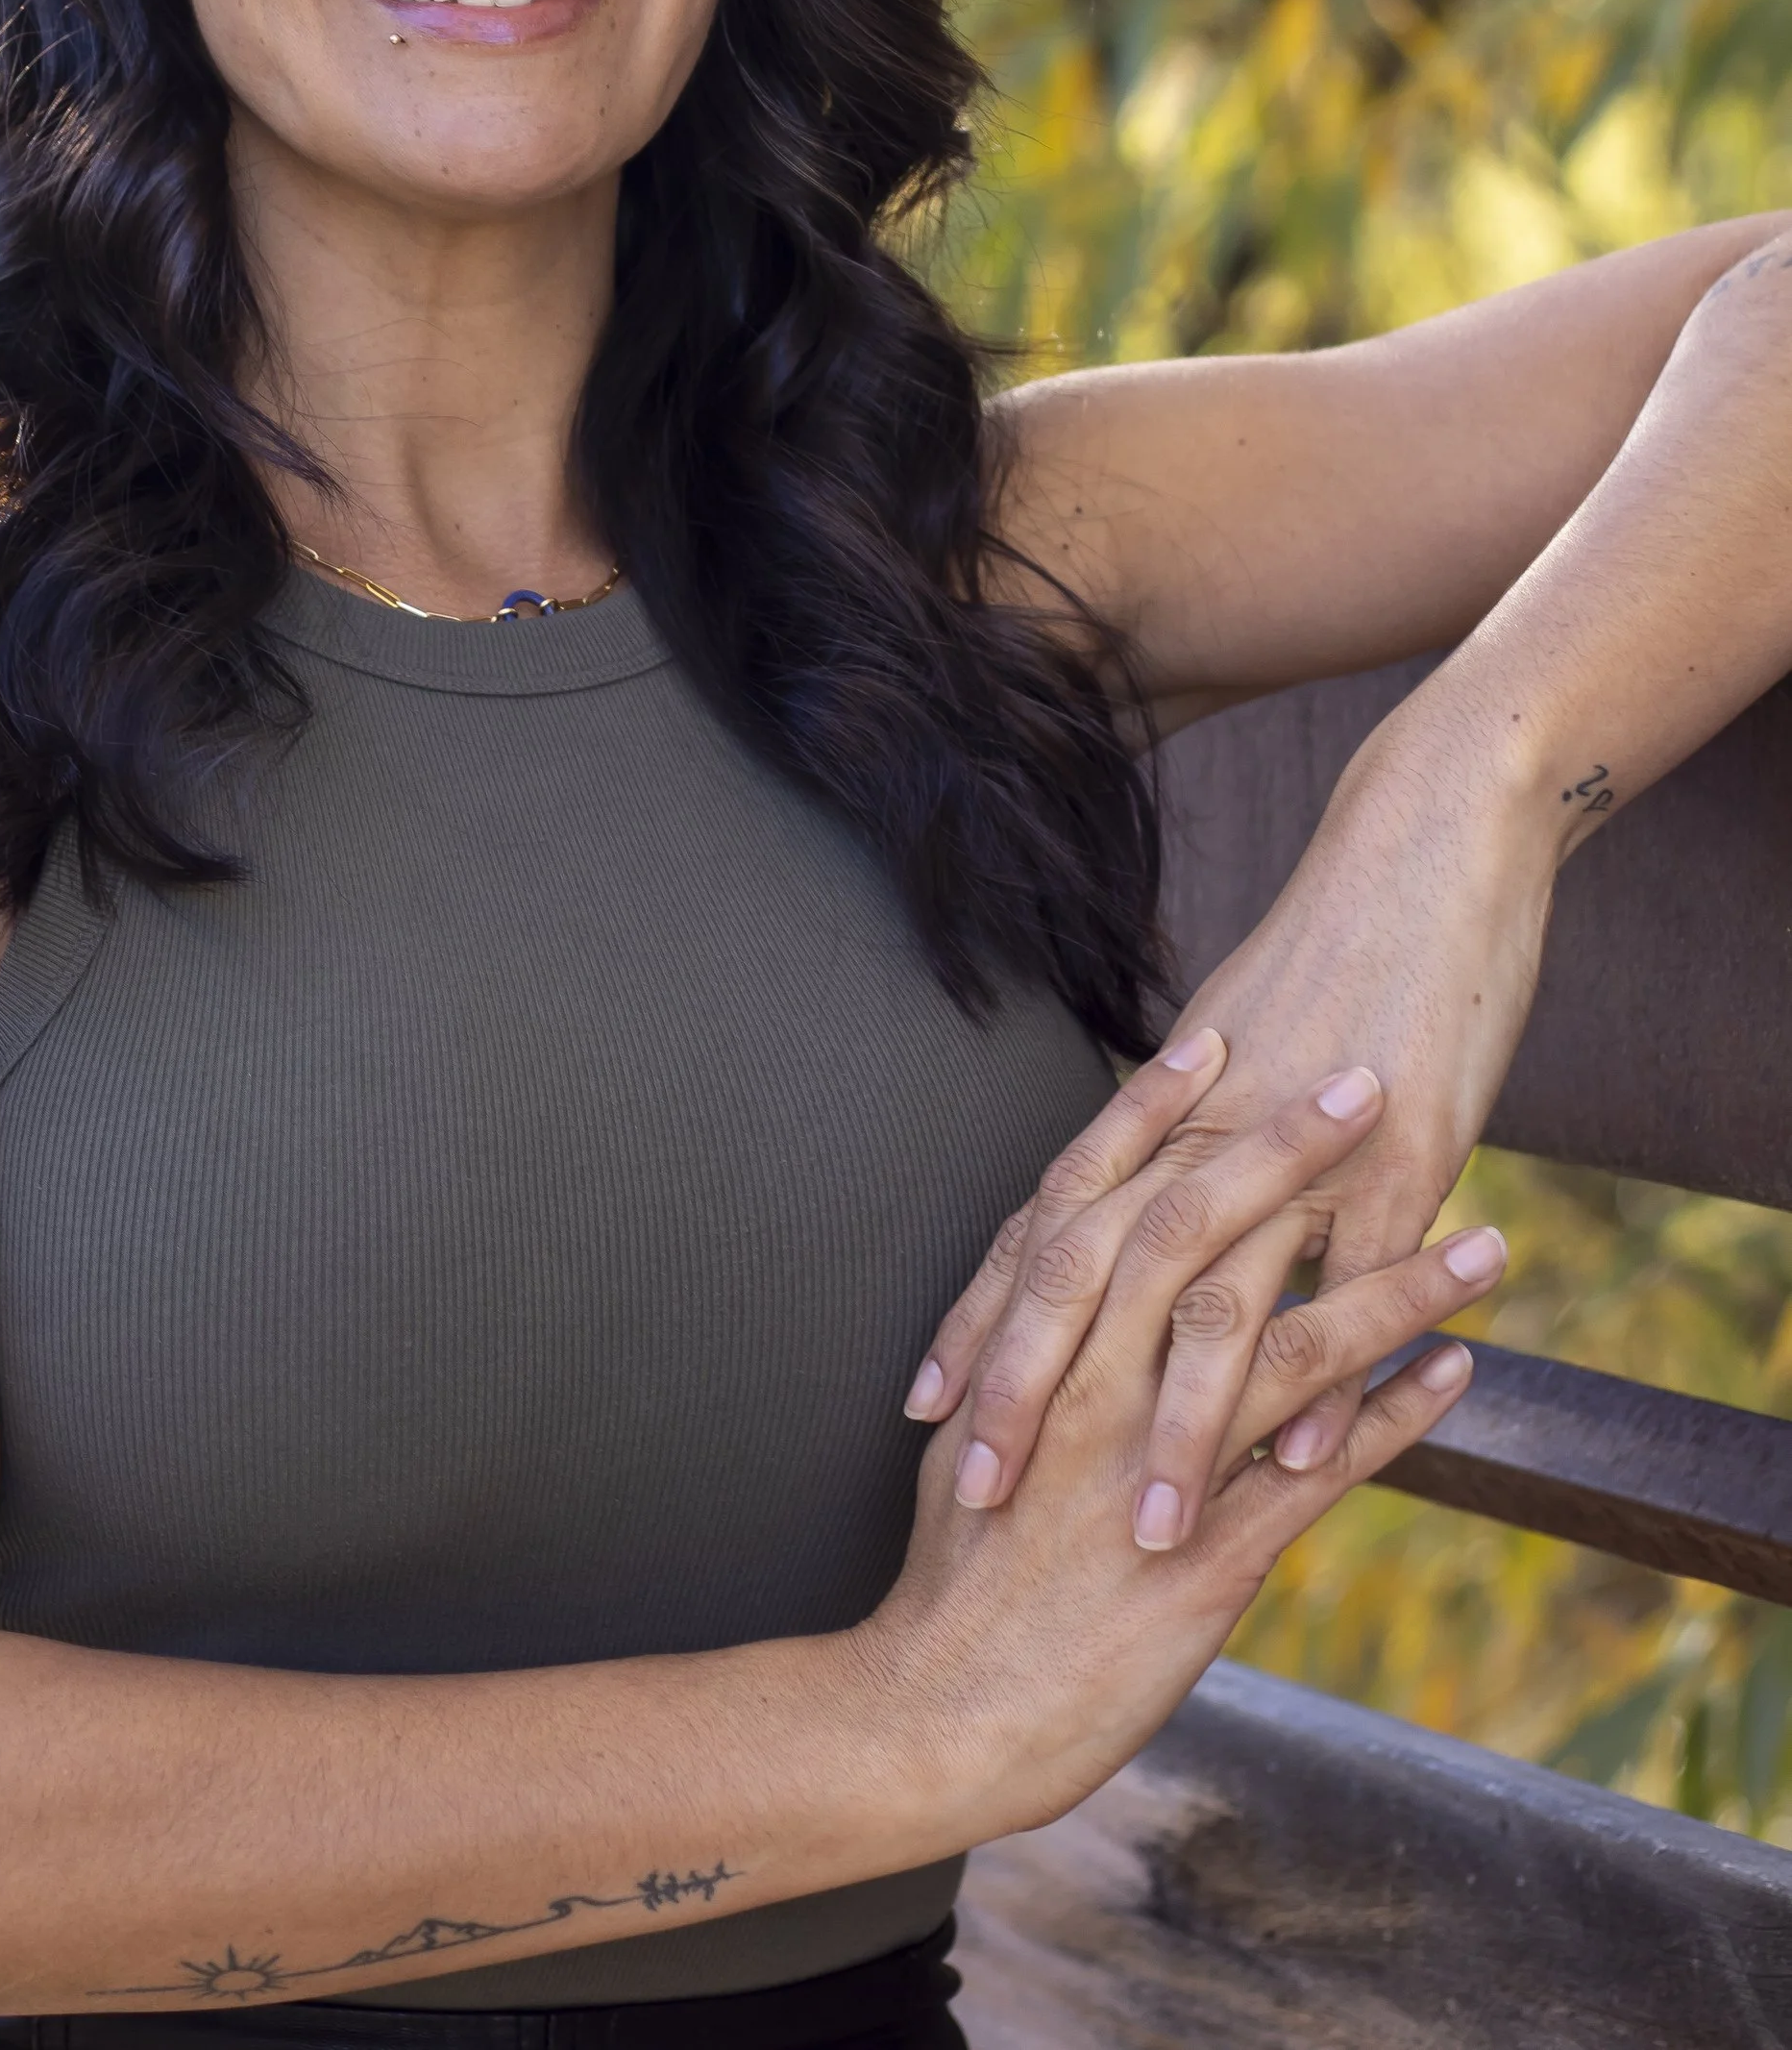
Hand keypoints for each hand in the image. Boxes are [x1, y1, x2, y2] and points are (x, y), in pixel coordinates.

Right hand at [855, 1071, 1493, 1844]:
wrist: (939, 1709)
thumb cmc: (956, 1572)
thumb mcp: (974, 1434)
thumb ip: (1025, 1353)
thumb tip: (1059, 1283)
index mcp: (1029, 1347)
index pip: (1095, 1194)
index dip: (1154, 1111)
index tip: (1216, 1036)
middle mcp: (1088, 1387)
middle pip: (1200, 1236)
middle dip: (1287, 1151)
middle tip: (1365, 1078)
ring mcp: (1151, 1469)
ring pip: (1286, 1346)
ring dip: (1393, 1287)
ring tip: (1482, 1241)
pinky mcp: (1206, 1559)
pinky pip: (1319, 1471)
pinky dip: (1394, 1419)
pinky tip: (1455, 1375)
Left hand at [905, 697, 1549, 1548]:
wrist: (1435, 835)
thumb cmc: (1341, 938)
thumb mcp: (1244, 1035)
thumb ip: (1188, 1125)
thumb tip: (1140, 1185)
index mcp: (1168, 1104)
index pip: (1050, 1228)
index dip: (985, 1316)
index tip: (928, 1406)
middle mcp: (1215, 1127)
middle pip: (1099, 1274)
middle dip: (1036, 1389)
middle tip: (985, 1493)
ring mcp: (1310, 1147)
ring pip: (1219, 1301)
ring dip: (1180, 1424)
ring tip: (1143, 1529)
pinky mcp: (1410, 1156)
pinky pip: (1354, 1283)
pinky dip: (1331, 1377)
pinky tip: (1306, 1464)